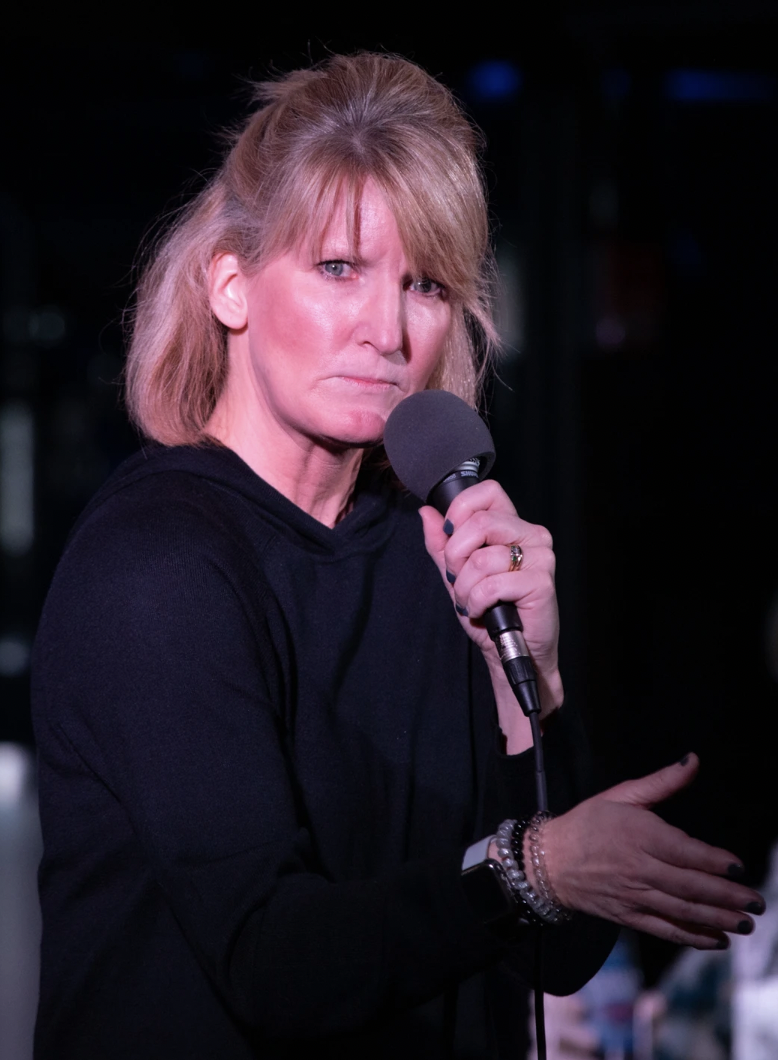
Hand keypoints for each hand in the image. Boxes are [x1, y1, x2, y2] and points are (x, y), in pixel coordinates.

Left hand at [419, 480, 562, 716]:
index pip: (488, 492)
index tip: (450, 538)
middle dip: (455, 557)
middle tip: (458, 580)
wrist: (513, 651)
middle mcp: (532, 535)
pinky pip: (491, 584)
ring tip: (471, 601)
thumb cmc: (490, 611)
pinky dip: (476, 602)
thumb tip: (427, 513)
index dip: (460, 511)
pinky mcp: (541, 582)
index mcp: (512, 526)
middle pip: (479, 522)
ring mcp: (540, 557)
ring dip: (464, 587)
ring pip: (481, 558)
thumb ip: (441, 544)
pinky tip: (483, 612)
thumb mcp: (457, 575)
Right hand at [539, 754, 764, 948]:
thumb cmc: (587, 823)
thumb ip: (661, 782)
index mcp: (638, 834)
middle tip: (757, 902)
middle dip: (727, 896)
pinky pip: (666, 929)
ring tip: (746, 923)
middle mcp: (638, 868)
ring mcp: (633, 896)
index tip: (739, 867)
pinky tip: (717, 940)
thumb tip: (693, 760)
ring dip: (718, 919)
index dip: (714, 861)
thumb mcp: (621, 795)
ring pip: (682, 911)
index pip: (684, 851)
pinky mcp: (629, 917)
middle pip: (689, 886)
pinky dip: (693, 938)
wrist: (548, 861)